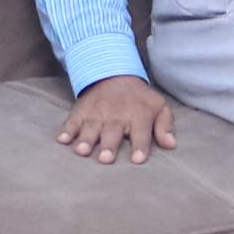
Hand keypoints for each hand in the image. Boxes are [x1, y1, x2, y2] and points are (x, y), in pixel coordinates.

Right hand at [57, 75, 175, 164]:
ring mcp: (97, 112)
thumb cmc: (140, 99)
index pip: (141, 131)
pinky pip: (73, 120)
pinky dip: (67, 129)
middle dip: (109, 145)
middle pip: (113, 131)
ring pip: (91, 127)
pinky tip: (62, 140)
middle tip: (105, 159)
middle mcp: (117, 114)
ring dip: (86, 139)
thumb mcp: (159, 106)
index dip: (140, 145)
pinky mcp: (82, 110)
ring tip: (81, 151)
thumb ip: (165, 126)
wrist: (114, 73)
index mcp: (139, 113)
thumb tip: (171, 145)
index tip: (137, 160)